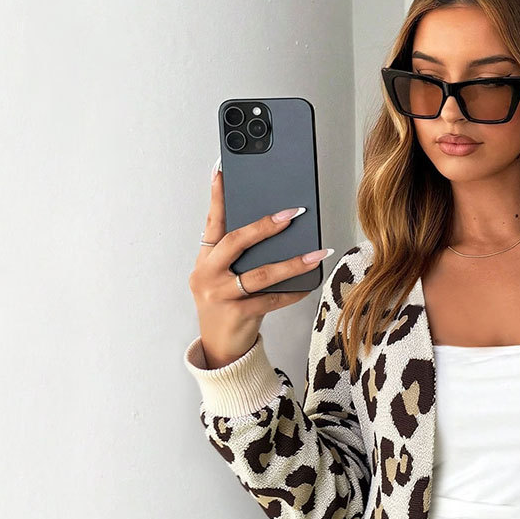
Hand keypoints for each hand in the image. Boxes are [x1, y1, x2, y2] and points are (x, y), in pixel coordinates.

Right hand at [187, 158, 333, 367]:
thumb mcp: (223, 278)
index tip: (222, 170)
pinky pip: (271, 300)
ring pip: (260, 273)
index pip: (212, 223)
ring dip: (292, 263)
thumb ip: (237, 257)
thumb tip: (273, 231)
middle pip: (236, 242)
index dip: (217, 197)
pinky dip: (292, 293)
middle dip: (265, 225)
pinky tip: (308, 286)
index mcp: (204, 260)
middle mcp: (207, 274)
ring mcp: (220, 295)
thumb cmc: (226, 307)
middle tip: (292, 213)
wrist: (220, 348)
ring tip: (315, 253)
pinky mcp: (237, 314)